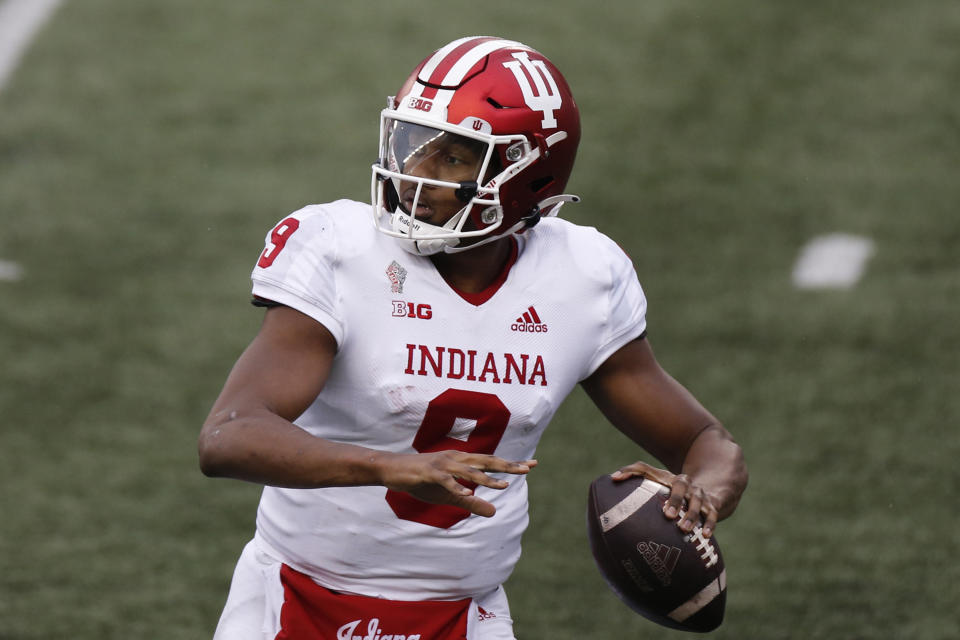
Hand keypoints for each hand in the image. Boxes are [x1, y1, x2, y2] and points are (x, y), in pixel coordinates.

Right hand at [377, 450, 536, 517]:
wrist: (392, 469)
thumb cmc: (421, 480)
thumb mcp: (449, 495)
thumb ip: (471, 503)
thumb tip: (494, 512)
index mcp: (462, 461)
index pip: (491, 461)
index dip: (511, 464)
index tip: (532, 465)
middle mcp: (455, 458)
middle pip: (486, 461)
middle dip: (507, 466)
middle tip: (527, 469)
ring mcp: (442, 464)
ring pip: (468, 471)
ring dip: (486, 479)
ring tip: (503, 486)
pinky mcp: (429, 472)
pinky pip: (445, 480)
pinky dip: (457, 487)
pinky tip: (467, 494)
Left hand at [610, 461, 719, 537]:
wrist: (709, 492)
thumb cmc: (673, 490)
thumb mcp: (657, 482)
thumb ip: (635, 476)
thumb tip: (612, 478)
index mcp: (667, 477)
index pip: (647, 470)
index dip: (631, 472)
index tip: (617, 480)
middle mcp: (685, 484)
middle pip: (681, 487)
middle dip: (675, 500)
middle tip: (667, 515)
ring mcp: (699, 495)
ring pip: (697, 502)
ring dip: (691, 515)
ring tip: (683, 529)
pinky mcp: (712, 506)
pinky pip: (713, 515)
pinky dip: (710, 524)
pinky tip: (705, 536)